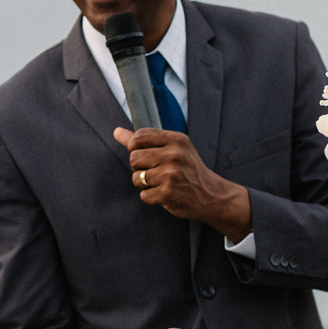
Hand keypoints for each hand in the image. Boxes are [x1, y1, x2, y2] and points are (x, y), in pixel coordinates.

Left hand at [114, 127, 251, 242]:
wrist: (211, 195)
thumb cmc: (187, 169)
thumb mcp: (173, 149)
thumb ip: (144, 141)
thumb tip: (116, 131)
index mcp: (176, 140)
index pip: (139, 136)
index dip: (134, 146)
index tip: (142, 154)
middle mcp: (174, 155)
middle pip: (134, 158)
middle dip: (138, 167)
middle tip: (153, 171)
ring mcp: (171, 174)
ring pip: (137, 178)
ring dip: (144, 184)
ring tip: (159, 183)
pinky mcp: (168, 193)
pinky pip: (143, 195)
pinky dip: (151, 197)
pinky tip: (164, 194)